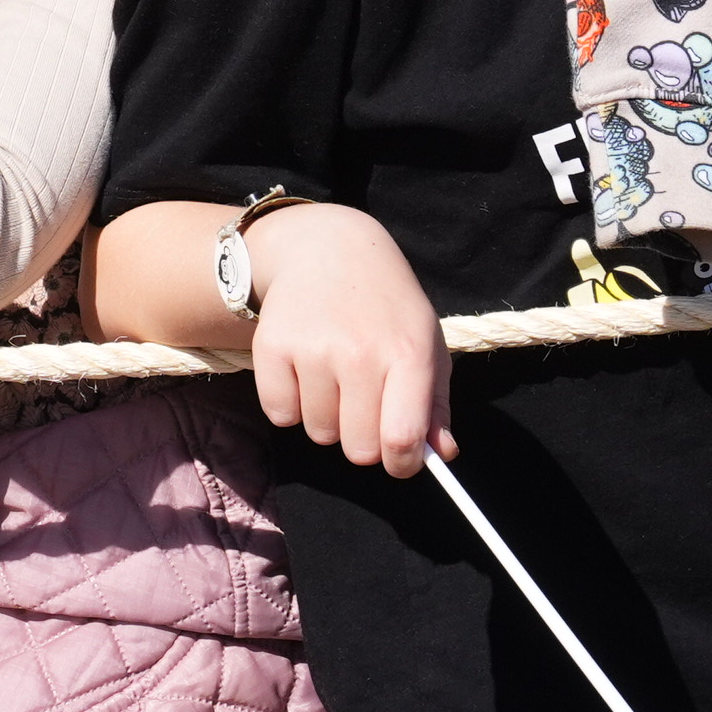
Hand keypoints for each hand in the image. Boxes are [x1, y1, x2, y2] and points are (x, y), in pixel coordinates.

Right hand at [243, 204, 455, 476]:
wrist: (328, 248)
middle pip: (359, 449)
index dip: (403, 463)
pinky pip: (280, 414)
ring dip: (327, 418)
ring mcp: (312, 349)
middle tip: (364, 405)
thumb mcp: (426, 343)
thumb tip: (441, 455)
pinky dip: (290, 404)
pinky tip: (303, 372)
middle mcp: (359, 353)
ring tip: (333, 378)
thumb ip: (436, 403)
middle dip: (364, 440)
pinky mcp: (271, 346)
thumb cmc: (387, 305)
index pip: (402, 439)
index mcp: (408, 355)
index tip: (400, 459)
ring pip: (319, 433)